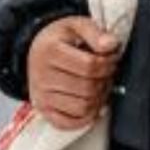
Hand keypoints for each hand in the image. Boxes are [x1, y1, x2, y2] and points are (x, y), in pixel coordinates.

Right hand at [28, 15, 120, 129]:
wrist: (36, 52)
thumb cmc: (60, 40)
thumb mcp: (76, 25)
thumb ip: (95, 33)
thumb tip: (111, 45)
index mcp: (50, 51)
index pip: (90, 66)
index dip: (108, 64)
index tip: (112, 59)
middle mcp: (42, 76)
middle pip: (88, 89)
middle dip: (105, 82)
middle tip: (107, 74)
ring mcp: (42, 96)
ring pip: (83, 107)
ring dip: (98, 99)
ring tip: (99, 87)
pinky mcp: (44, 111)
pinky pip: (71, 123)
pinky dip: (86, 117)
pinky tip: (91, 103)